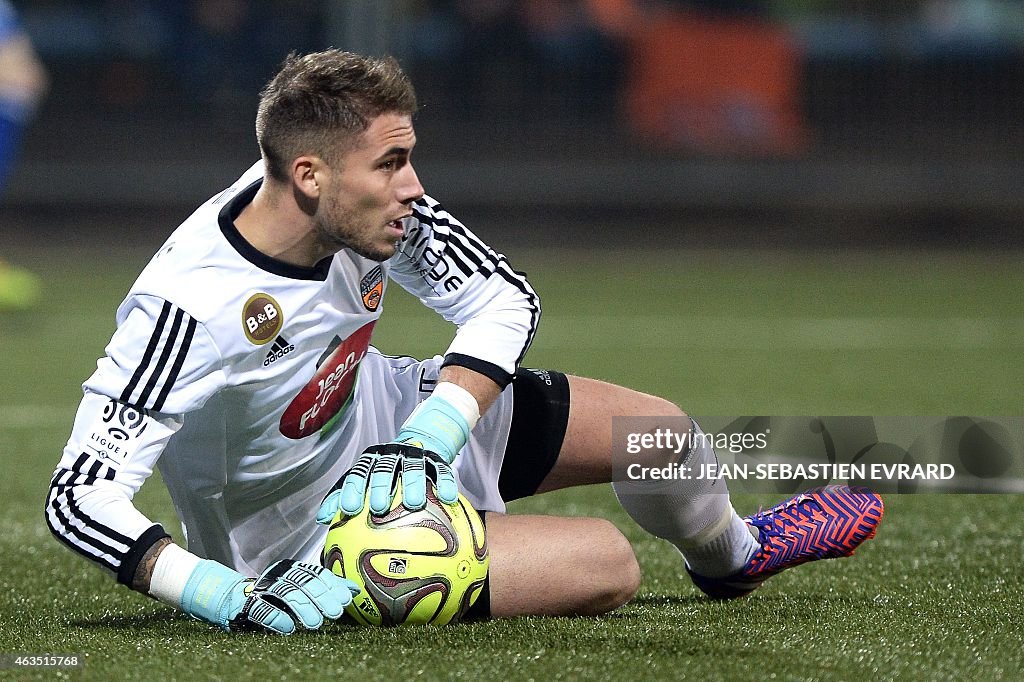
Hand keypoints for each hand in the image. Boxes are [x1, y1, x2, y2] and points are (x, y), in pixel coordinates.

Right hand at [183, 559, 359, 633]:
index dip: (331, 585)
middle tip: (335, 612)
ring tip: (316, 624)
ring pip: (285, 594)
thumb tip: (353, 590)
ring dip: (303, 609)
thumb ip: (323, 589)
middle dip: (321, 598)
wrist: (230, 597)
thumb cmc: (272, 597)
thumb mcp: (299, 590)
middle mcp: (278, 576)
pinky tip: (289, 628)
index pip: (315, 574)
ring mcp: (261, 589)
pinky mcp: (246, 604)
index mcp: (292, 570)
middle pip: (303, 583)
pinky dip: (276, 618)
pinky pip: (262, 609)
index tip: (345, 598)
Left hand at [316, 442, 457, 520]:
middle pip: (383, 469)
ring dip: (412, 485)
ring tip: (413, 504)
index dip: (352, 490)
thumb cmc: (386, 474)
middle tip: (379, 508)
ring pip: (412, 468)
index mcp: (370, 460)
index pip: (358, 473)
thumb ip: (344, 497)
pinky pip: (441, 469)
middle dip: (380, 487)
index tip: (349, 510)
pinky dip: (445, 483)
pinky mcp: (435, 458)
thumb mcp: (364, 480)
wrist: (418, 446)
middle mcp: (391, 455)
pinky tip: (448, 498)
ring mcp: (414, 455)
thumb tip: (323, 520)